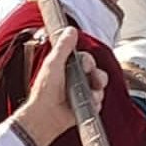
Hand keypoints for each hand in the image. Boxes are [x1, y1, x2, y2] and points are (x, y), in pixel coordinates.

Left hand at [15, 28, 107, 145]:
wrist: (46, 115)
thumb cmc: (45, 91)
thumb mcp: (53, 63)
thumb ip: (64, 47)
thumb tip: (71, 30)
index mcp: (67, 68)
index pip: (86, 60)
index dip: (88, 61)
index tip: (84, 65)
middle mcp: (75, 80)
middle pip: (97, 72)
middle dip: (98, 76)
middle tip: (93, 80)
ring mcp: (81, 94)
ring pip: (100, 87)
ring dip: (97, 90)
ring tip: (89, 95)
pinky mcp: (85, 107)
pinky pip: (99, 102)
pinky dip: (95, 103)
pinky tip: (86, 105)